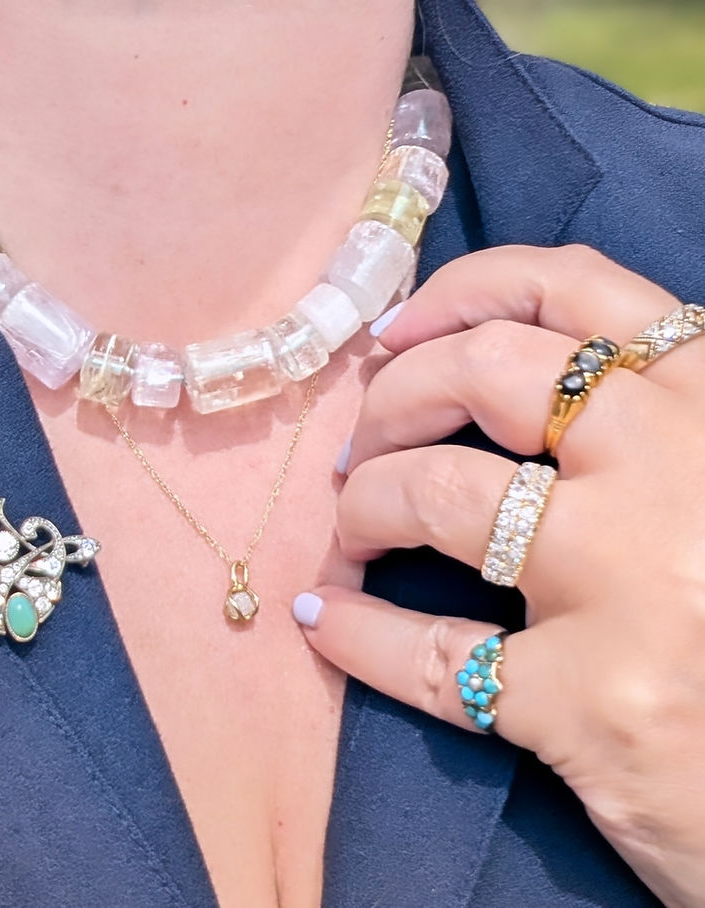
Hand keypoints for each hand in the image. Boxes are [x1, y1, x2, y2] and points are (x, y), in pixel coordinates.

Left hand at [293, 245, 704, 906]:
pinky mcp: (591, 702)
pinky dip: (356, 632)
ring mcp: (633, 584)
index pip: (572, 286)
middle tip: (360, 445)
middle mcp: (677, 470)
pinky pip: (431, 652)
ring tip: (347, 529)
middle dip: (390, 398)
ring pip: (438, 493)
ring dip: (362, 502)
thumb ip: (643, 420)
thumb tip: (481, 372)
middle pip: (481, 372)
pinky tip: (322, 620)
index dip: (458, 293)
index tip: (395, 332)